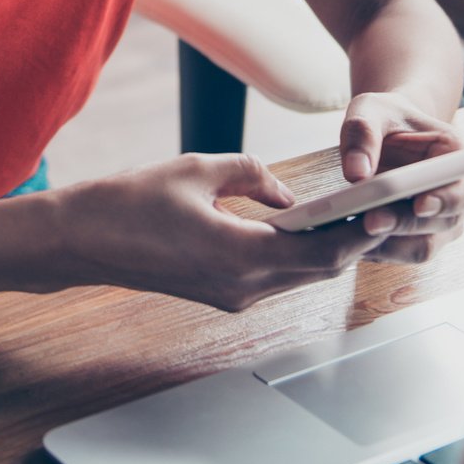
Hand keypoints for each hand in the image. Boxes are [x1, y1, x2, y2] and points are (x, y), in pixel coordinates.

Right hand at [53, 153, 392, 311]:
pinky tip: (302, 227)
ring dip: (324, 249)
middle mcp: (241, 286)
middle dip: (350, 242)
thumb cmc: (129, 203)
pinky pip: (271, 276)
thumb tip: (285, 193)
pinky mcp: (219, 292)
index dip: (357, 233)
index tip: (382, 210)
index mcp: (239, 255)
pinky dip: (295, 254)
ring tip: (347, 213)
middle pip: (316, 270)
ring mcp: (229, 294)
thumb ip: (253, 175)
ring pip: (296, 275)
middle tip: (376, 208)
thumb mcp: (198, 169)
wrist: (81, 241)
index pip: (320, 252)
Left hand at [335, 90, 463, 265]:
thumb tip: (356, 173)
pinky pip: (402, 254)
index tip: (420, 204)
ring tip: (350, 233)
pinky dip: (377, 251)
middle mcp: (461, 193)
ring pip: (422, 246)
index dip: (447, 198)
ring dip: (388, 243)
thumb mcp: (370, 110)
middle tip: (370, 221)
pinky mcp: (420, 238)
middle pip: (443, 221)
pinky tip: (349, 240)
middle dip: (404, 223)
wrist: (386, 134)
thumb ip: (362, 134)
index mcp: (462, 154)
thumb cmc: (385, 119)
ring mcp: (444, 221)